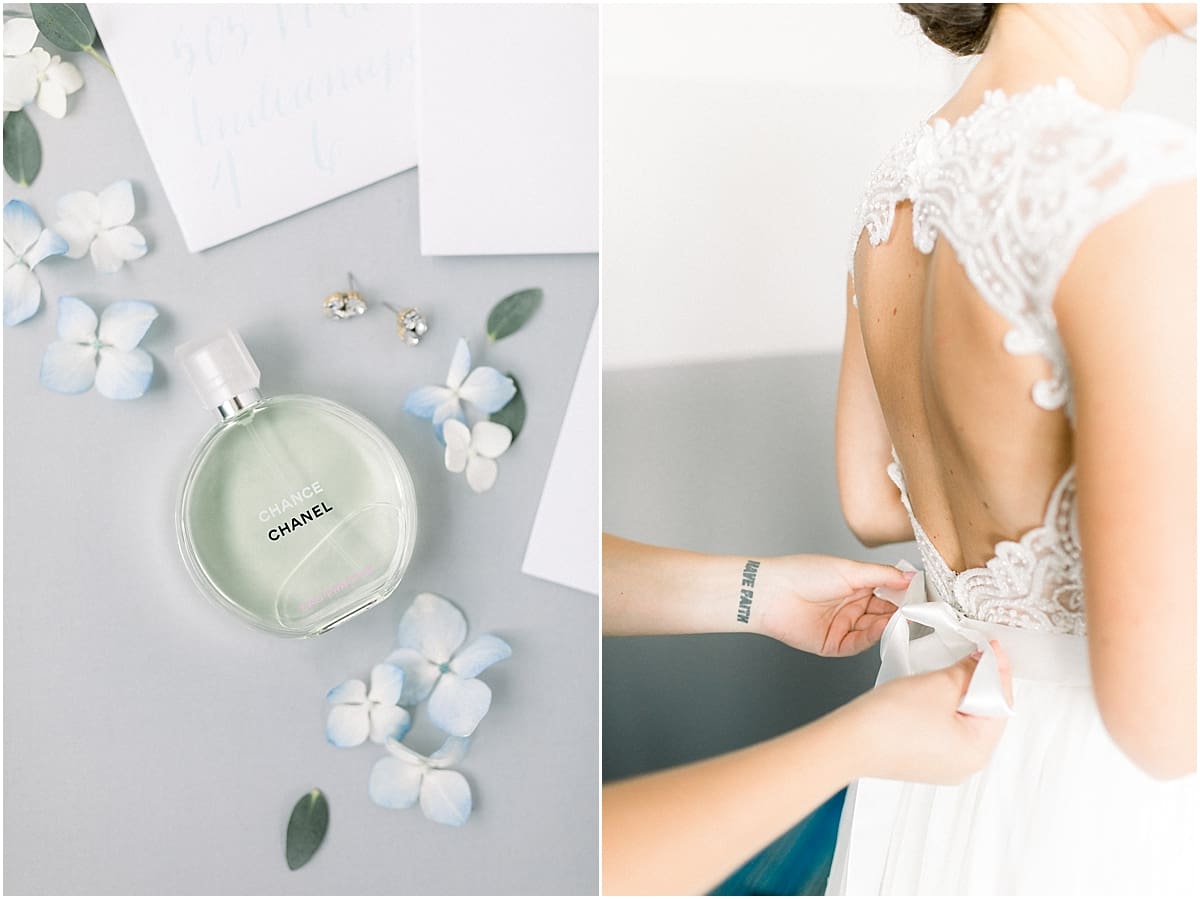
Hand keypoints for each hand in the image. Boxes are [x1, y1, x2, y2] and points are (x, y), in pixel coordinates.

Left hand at [753, 555, 913, 655]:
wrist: (771, 593)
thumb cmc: (803, 573)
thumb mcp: (850, 569)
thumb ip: (883, 575)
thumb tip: (911, 576)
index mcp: (856, 585)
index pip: (889, 592)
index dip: (905, 595)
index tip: (923, 595)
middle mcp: (852, 606)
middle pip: (885, 613)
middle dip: (901, 612)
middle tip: (919, 611)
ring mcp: (843, 626)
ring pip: (875, 629)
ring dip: (889, 625)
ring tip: (903, 619)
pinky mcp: (834, 644)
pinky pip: (859, 644)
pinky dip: (872, 637)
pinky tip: (882, 628)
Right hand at [847, 642, 1012, 784]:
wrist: (850, 742)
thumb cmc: (890, 722)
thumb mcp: (939, 684)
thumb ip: (967, 670)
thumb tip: (981, 661)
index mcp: (977, 751)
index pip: (1000, 702)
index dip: (997, 669)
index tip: (991, 647)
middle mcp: (965, 765)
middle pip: (984, 713)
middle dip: (978, 681)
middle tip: (972, 654)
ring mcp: (944, 766)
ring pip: (963, 720)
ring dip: (959, 693)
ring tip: (949, 671)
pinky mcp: (924, 760)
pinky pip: (944, 729)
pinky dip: (943, 708)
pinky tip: (931, 693)